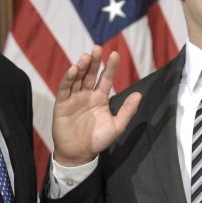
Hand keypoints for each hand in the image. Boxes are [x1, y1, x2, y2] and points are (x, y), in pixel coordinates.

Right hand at [52, 46, 140, 165]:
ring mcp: (74, 98)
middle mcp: (87, 95)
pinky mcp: (62, 103)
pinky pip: (65, 88)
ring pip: (78, 78)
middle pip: (91, 74)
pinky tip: (74, 70)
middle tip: (98, 48)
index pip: (106, 78)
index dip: (110, 67)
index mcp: (100, 98)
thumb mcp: (117, 126)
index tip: (115, 54)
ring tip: (87, 57)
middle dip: (95, 62)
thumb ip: (127, 111)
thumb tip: (139, 95)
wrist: (79, 154)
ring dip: (82, 67)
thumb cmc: (97, 140)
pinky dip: (69, 78)